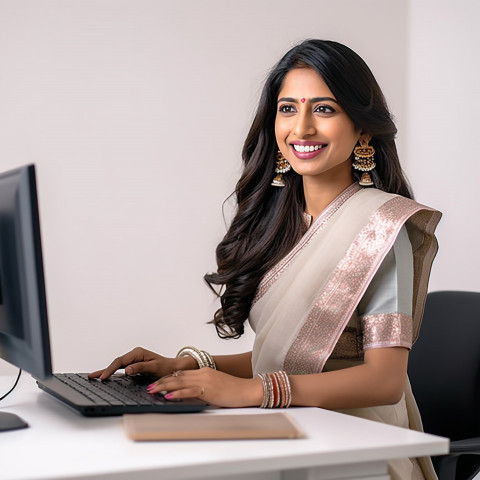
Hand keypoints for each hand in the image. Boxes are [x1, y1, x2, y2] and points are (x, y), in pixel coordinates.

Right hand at [88, 347, 194, 379]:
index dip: (110, 369)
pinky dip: (112, 371)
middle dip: (104, 370)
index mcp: (138, 353)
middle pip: (116, 362)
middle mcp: (135, 354)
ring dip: (106, 370)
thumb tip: (127, 369)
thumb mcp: (154, 368)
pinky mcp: (134, 364)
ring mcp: (134, 359)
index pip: (120, 361)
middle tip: (92, 377)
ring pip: (117, 365)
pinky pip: (121, 367)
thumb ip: (140, 367)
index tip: (104, 377)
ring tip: (94, 376)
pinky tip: (106, 375)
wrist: (173, 368)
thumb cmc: (166, 367)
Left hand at [147, 368, 262, 407]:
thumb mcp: (215, 387)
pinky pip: (189, 390)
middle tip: (149, 386)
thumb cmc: (233, 390)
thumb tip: (187, 395)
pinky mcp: (208, 389)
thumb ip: (201, 388)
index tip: (157, 382)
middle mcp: (203, 373)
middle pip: (177, 376)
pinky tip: (168, 395)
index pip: (181, 373)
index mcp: (204, 372)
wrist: (247, 389)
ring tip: (152, 390)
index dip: (167, 378)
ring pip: (180, 381)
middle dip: (161, 381)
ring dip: (164, 386)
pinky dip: (177, 392)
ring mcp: (205, 380)